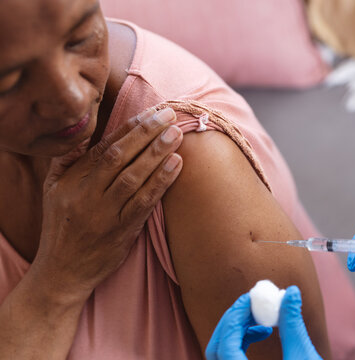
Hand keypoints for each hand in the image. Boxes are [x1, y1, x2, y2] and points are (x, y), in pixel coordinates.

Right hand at [34, 107, 183, 301]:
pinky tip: (176, 165)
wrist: (63, 271)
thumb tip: (86, 132)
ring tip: (177, 134)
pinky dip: (161, 182)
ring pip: (133, 178)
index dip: (129, 129)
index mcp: (71, 181)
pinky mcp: (122, 231)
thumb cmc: (61, 225)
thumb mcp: (53, 190)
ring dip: (157, 154)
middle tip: (169, 115)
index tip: (150, 113)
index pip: (104, 148)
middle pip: (119, 157)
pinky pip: (143, 203)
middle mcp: (87, 195)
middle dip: (146, 133)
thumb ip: (68, 160)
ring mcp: (105, 214)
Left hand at [206, 286, 321, 359]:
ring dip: (237, 330)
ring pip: (222, 354)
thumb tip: (291, 292)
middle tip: (251, 303)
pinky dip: (241, 342)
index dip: (234, 319)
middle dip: (232, 322)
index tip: (249, 298)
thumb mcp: (304, 358)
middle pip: (216, 350)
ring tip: (261, 318)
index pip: (225, 348)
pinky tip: (262, 331)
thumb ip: (293, 324)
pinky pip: (231, 359)